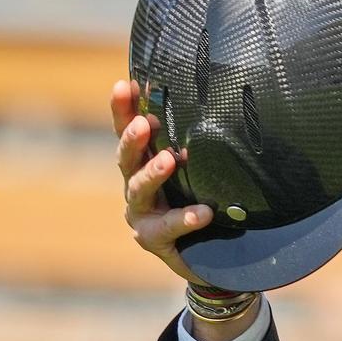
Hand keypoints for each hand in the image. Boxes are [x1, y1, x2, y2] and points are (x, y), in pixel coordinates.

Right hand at [111, 80, 219, 291]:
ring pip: (139, 191)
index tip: (125, 84)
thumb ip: (195, 143)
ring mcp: (141, 215)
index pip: (127, 130)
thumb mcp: (197, 171)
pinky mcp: (155, 240)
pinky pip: (169, 227)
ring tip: (169, 160)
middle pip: (125, 158)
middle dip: (132, 139)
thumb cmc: (199, 202)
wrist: (209, 256)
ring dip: (152, 173)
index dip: (123, 108)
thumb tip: (218, 100)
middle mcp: (136, 187)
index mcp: (142, 163)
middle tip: (144, 123)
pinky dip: (186, 218)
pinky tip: (204, 213)